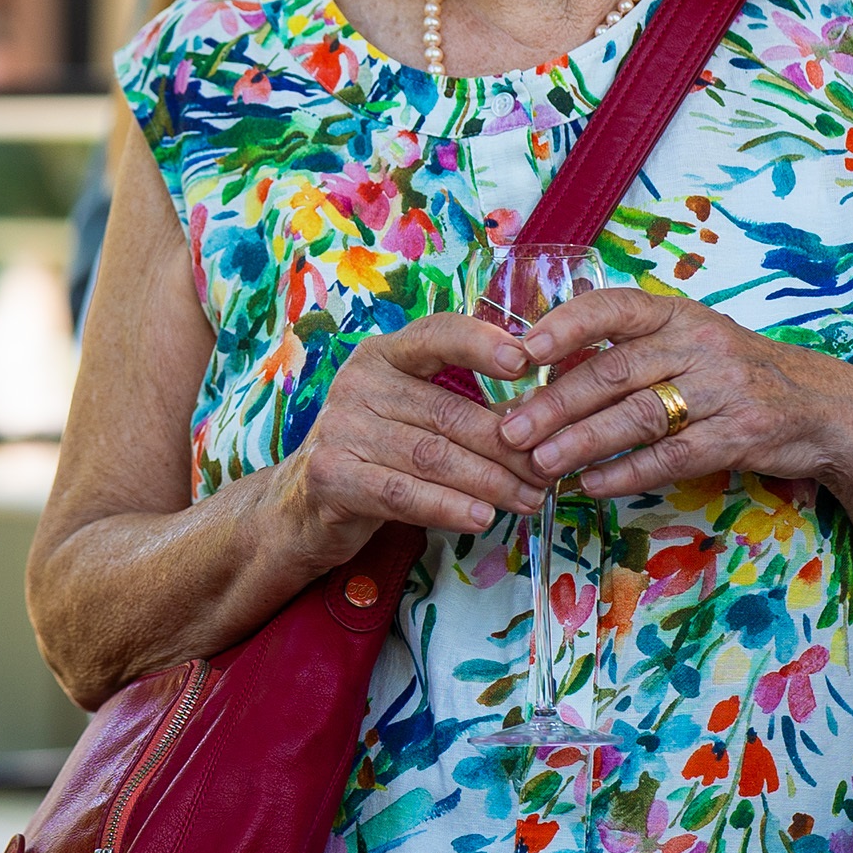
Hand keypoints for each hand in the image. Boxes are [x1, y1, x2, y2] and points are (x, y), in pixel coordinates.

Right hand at [272, 311, 551, 563]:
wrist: (304, 505)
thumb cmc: (377, 454)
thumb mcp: (415, 417)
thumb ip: (465, 408)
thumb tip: (541, 413)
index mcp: (384, 355)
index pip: (437, 335)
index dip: (482, 344)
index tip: (526, 361)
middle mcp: (359, 383)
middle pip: (448, 412)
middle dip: (507, 446)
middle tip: (548, 470)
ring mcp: (341, 428)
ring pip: (433, 456)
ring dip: (490, 482)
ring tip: (529, 499)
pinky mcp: (333, 475)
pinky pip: (403, 493)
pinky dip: (448, 507)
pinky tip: (482, 517)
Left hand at [494, 284, 852, 499]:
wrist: (827, 409)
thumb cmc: (739, 374)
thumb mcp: (691, 345)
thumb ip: (630, 352)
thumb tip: (544, 370)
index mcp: (678, 315)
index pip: (613, 307)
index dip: (564, 326)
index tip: (520, 351)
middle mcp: (699, 344)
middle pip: (614, 372)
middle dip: (554, 403)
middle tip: (510, 429)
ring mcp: (722, 390)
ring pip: (638, 416)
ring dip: (582, 442)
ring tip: (539, 463)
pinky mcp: (739, 436)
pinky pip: (671, 456)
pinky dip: (627, 473)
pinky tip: (592, 485)